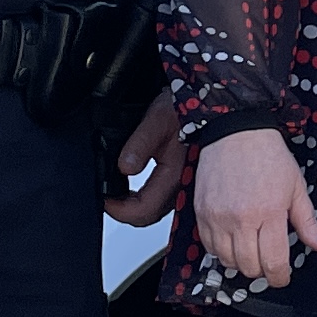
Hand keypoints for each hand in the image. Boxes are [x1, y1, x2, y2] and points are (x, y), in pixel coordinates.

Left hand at [102, 90, 183, 227]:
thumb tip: (124, 167)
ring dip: (138, 205)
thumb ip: (140, 145)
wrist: (211, 102)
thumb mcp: (158, 119)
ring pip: (158, 208)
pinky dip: (148, 197)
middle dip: (126, 211)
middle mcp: (183, 185)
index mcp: (175, 175)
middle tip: (108, 198)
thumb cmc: (188, 106)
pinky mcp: (188, 179)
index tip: (105, 200)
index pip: (143, 210)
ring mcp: (187, 184)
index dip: (119, 211)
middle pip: (150, 215)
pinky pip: (165, 198)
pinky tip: (139, 186)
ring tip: (120, 192)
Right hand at [192, 126, 316, 288]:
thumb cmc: (268, 156)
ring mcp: (218, 217)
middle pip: (249, 267)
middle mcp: (241, 218)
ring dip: (240, 263)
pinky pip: (209, 247)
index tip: (282, 276)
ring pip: (227, 261)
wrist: (237, 132)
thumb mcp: (297, 187)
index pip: (273, 262)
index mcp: (269, 212)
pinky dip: (221, 251)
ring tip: (251, 250)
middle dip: (262, 271)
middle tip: (268, 261)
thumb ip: (307, 221)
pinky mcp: (202, 214)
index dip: (280, 277)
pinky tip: (233, 240)